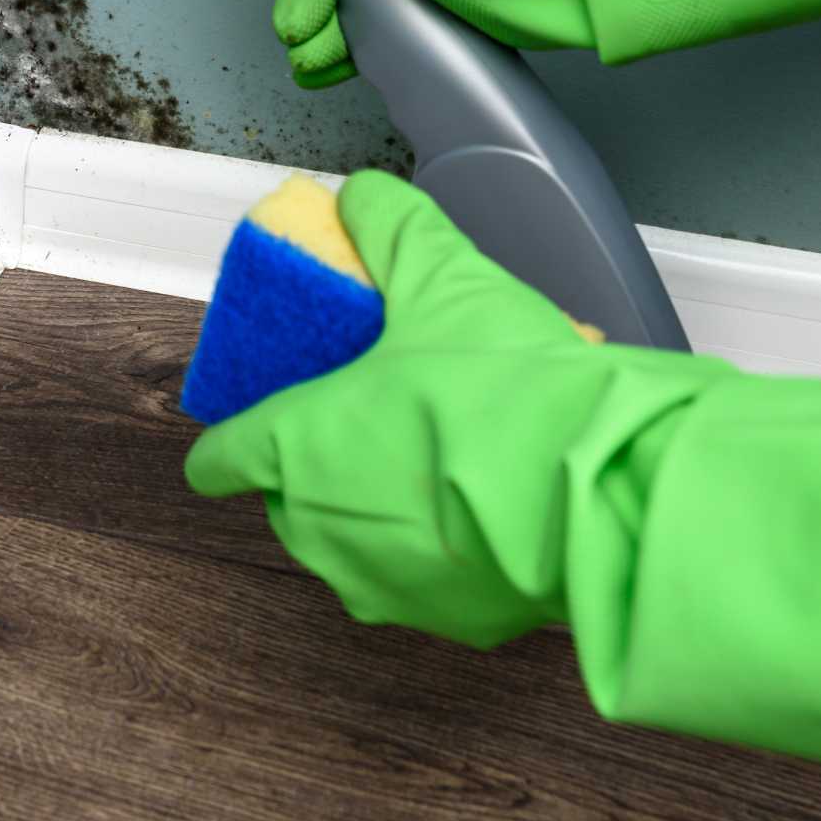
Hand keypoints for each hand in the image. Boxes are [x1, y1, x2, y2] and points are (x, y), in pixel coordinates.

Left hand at [183, 169, 728, 647]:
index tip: (269, 414)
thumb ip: (390, 224)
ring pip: (360, 541)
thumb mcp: (443, 275)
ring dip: (388, 504)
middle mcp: (318, 531)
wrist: (602, 487)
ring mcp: (381, 585)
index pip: (218, 459)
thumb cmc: (503, 388)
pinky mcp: (448, 622)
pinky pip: (431, 575)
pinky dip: (451, 544)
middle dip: (330, 459)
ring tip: (453, 450)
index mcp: (294, 450)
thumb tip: (364, 197)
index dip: (237, 434)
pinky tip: (499, 498)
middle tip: (386, 411)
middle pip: (292, 498)